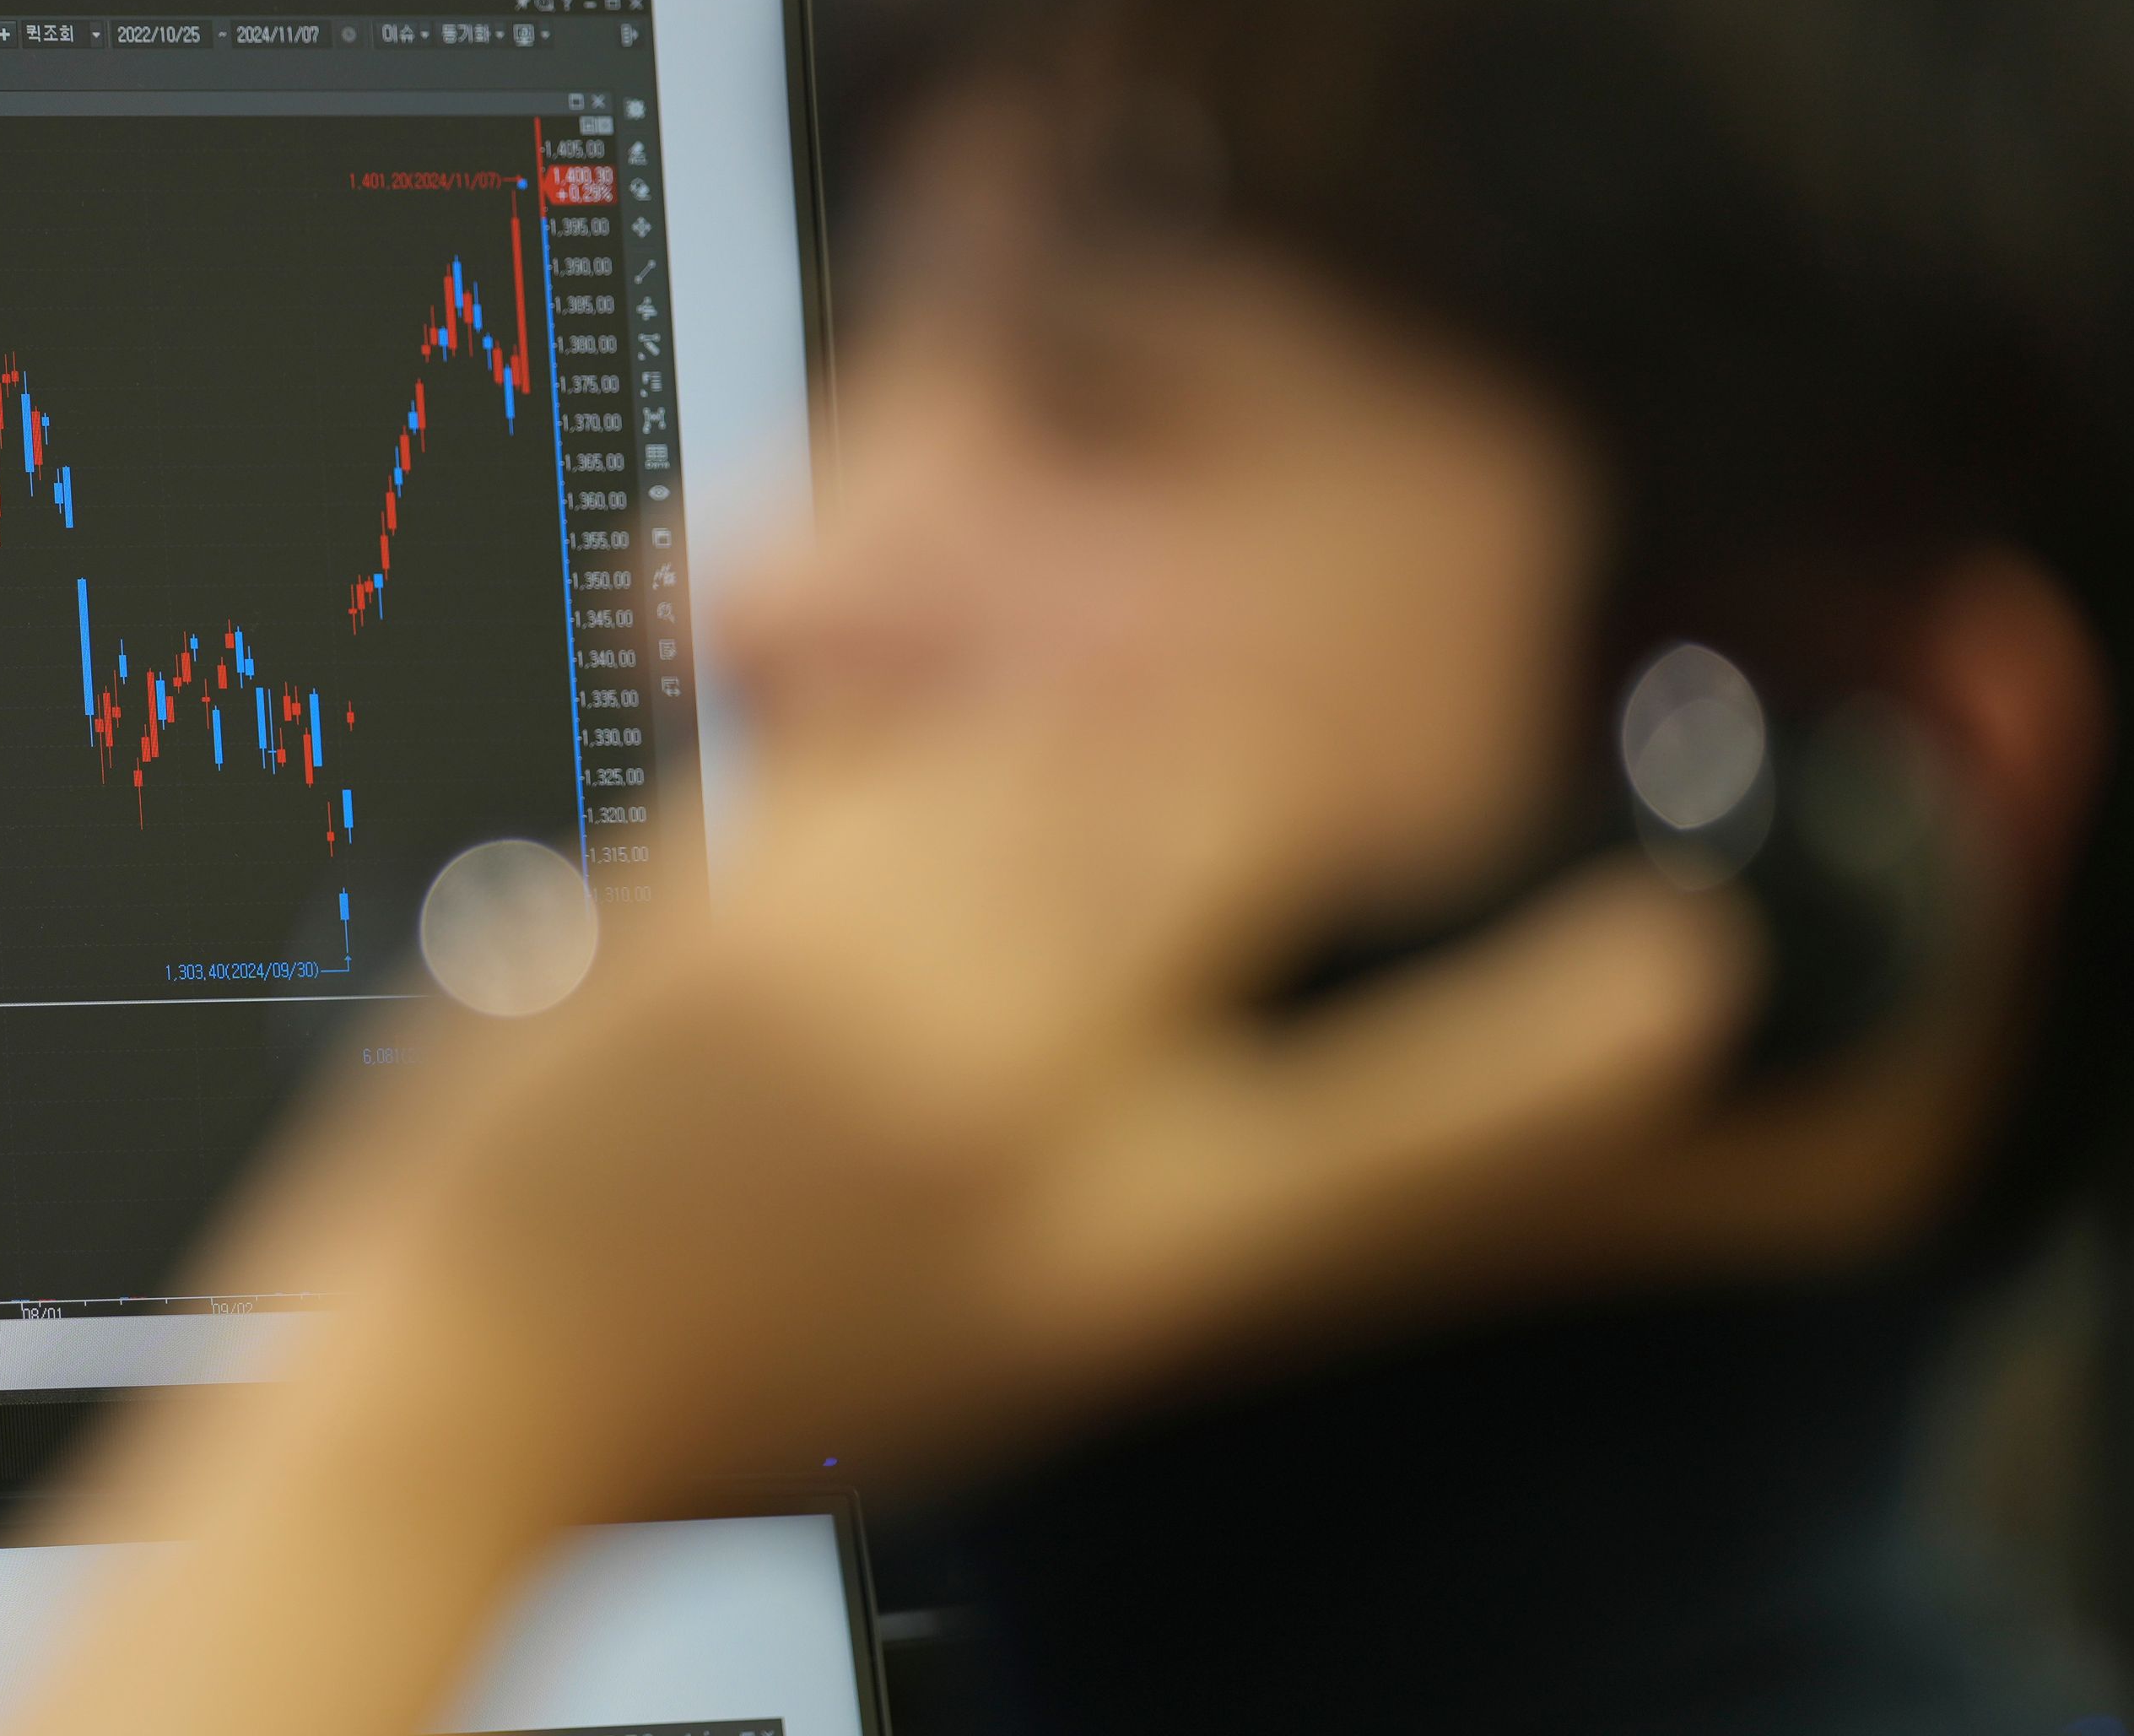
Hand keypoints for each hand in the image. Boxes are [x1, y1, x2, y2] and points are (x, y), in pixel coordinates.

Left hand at [2, 695, 1756, 1735]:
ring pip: (1062, 740)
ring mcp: (839, 957)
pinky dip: (945, 751)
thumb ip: (1186, 1196)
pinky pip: (890, 743)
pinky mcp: (715, 871)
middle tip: (1276, 818)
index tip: (1674, 971)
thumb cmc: (741, 1394)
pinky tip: (911, 837)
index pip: (1418, 1127)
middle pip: (1240, 828)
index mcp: (1099, 1255)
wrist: (459, 1361)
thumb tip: (1287, 1060)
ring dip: (1113, 743)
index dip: (1576, 1038)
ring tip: (1062, 823)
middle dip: (1291, 793)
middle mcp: (991, 1086)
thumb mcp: (1021, 1358)